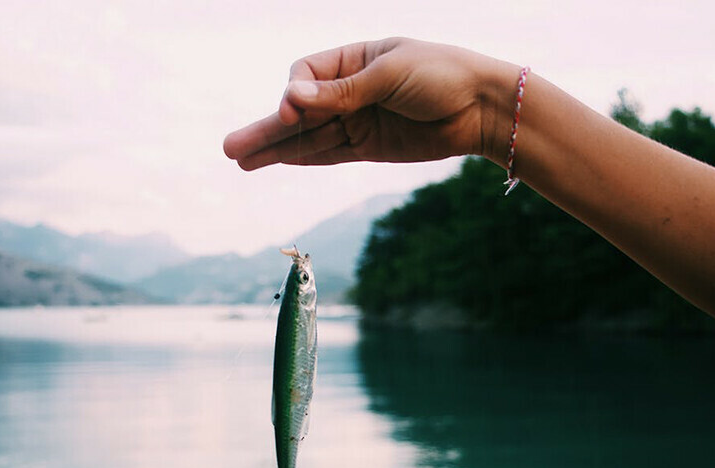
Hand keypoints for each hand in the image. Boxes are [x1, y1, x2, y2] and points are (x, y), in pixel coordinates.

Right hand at [223, 38, 518, 169]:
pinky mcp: (370, 147)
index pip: (306, 76)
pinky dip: (304, 160)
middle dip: (267, 130)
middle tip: (230, 150)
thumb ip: (342, 92)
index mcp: (354, 59)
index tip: (295, 110)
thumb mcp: (390, 75)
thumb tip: (291, 100)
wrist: (484, 107)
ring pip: (310, 138)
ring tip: (241, 161)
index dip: (295, 95)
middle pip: (299, 112)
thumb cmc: (442, 74)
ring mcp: (358, 120)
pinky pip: (330, 155)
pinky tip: (277, 163)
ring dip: (276, 151)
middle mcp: (351, 90)